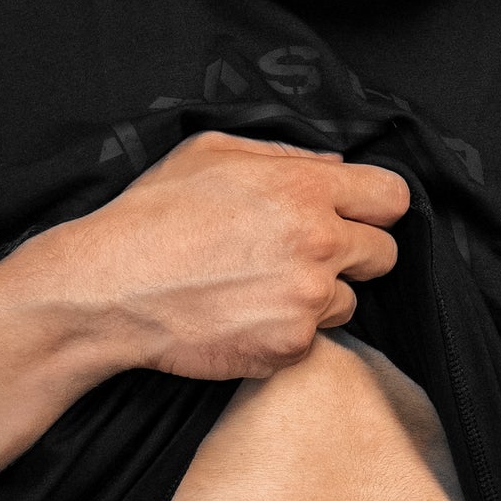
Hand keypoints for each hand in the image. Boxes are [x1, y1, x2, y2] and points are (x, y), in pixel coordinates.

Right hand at [53, 129, 408, 381]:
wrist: (109, 289)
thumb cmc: (152, 217)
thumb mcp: (211, 153)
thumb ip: (283, 154)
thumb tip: (334, 165)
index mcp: (304, 189)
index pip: (391, 197)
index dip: (374, 207)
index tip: (356, 216)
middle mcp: (317, 243)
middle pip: (383, 255)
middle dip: (353, 254)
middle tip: (303, 255)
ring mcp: (306, 300)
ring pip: (348, 302)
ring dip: (317, 297)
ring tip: (259, 287)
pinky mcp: (289, 346)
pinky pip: (312, 340)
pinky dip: (286, 332)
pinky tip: (244, 315)